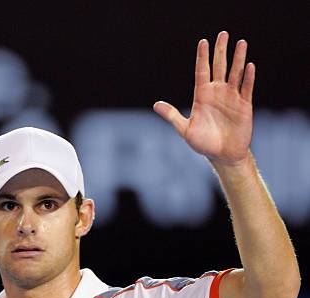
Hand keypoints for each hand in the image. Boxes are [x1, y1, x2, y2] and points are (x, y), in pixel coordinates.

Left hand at [153, 31, 254, 164]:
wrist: (223, 155)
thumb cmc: (203, 143)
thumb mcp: (185, 130)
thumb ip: (172, 116)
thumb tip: (156, 105)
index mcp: (202, 96)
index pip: (202, 71)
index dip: (202, 57)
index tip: (202, 42)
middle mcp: (217, 93)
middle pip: (219, 67)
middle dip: (221, 50)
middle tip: (223, 34)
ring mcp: (231, 97)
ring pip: (235, 73)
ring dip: (238, 59)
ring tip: (241, 43)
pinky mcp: (244, 105)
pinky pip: (246, 88)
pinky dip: (248, 78)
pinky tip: (248, 66)